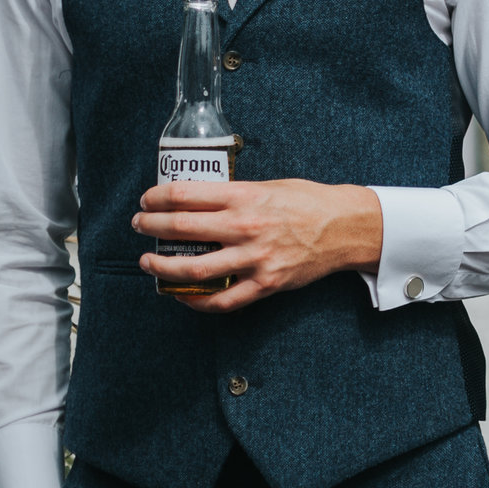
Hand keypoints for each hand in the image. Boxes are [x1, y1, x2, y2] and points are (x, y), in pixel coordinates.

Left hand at [136, 179, 384, 313]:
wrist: (347, 227)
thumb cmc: (310, 202)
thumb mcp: (269, 186)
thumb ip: (234, 194)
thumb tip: (197, 200)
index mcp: (245, 197)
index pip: (183, 195)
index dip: (156, 198)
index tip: (147, 202)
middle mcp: (246, 227)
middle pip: (179, 228)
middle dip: (150, 226)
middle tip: (141, 226)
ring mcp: (255, 258)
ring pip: (193, 269)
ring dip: (161, 267)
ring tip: (148, 262)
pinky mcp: (266, 283)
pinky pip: (222, 300)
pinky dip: (196, 301)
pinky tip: (182, 295)